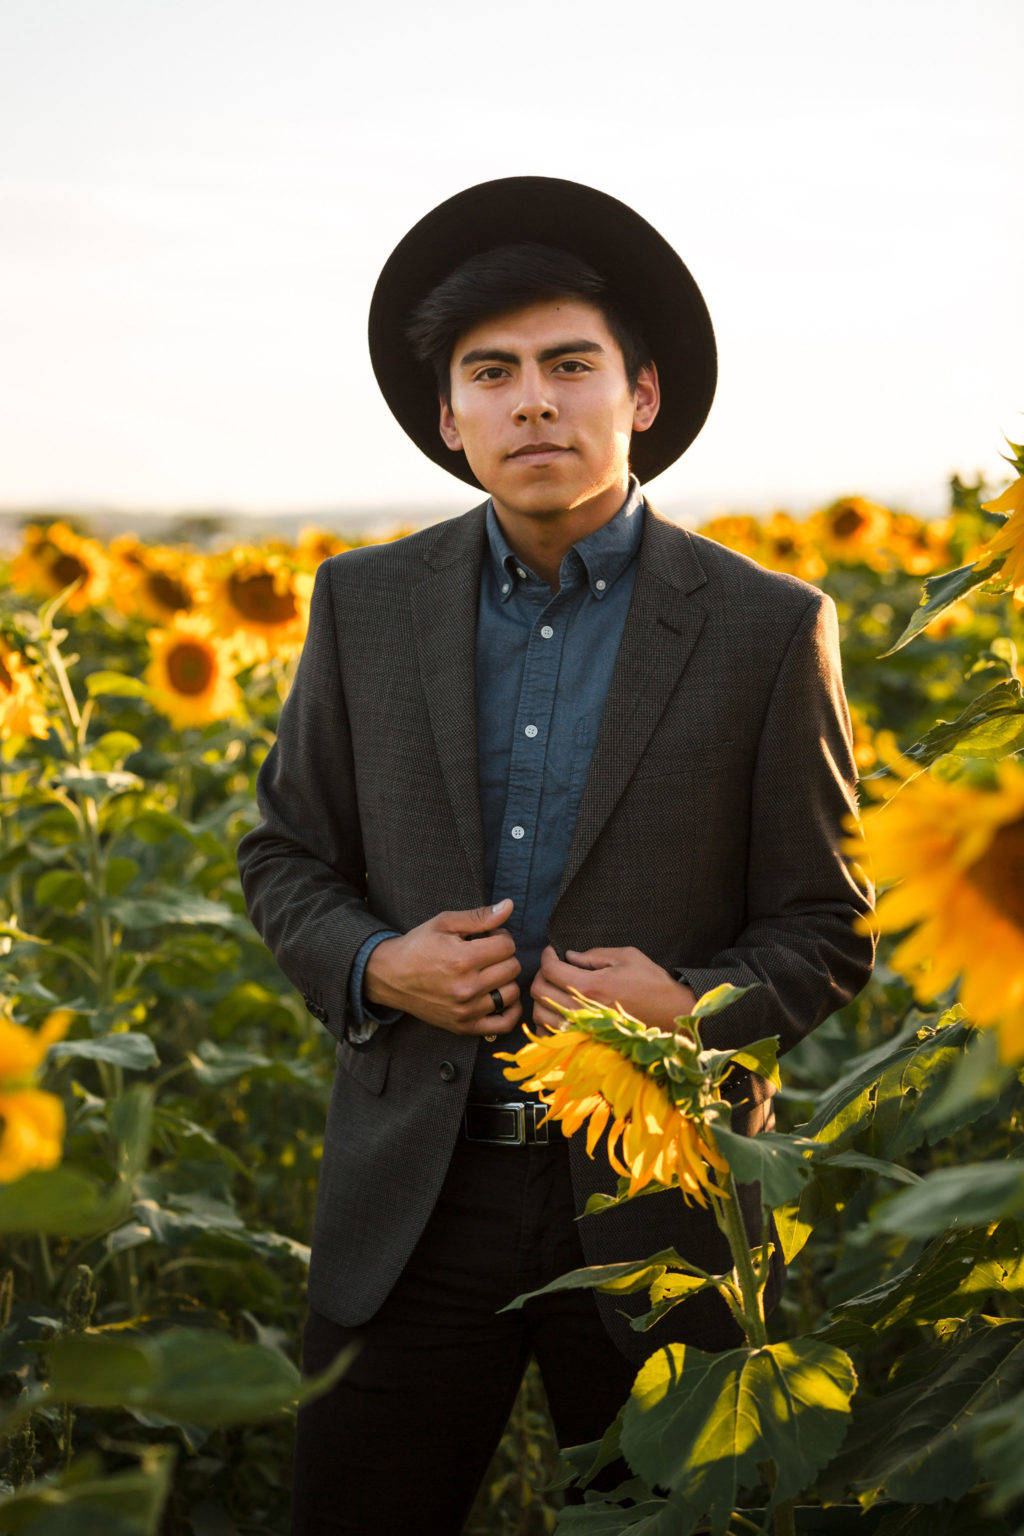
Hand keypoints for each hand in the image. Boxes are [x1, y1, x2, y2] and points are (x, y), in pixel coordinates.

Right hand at [365, 899, 521, 1035]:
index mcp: (463, 959)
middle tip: (488, 954)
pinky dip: (510, 1011)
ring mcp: (466, 1010)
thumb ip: (479, 916)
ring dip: (506, 980)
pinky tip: (500, 996)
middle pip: (512, 968)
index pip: (508, 946)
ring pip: (512, 993)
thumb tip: (509, 905)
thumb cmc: (419, 946)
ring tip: (490, 973)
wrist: (391, 977)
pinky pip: (504, 1025)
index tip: (488, 938)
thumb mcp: (444, 923)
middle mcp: (467, 987)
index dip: (501, 937)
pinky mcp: (464, 1026)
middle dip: (504, 956)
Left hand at [531, 944, 696, 1033]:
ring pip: (539, 1013)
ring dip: (541, 997)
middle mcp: (581, 1010)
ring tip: (554, 987)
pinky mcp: (583, 1042)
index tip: (552, 951)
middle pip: (539, 990)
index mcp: (591, 986)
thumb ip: (593, 955)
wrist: (671, 1016)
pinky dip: (545, 1021)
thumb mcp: (627, 957)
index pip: (550, 969)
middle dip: (541, 973)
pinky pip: (548, 1035)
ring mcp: (580, 1029)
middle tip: (553, 967)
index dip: (547, 956)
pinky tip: (556, 1010)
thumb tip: (569, 956)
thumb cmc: (651, 983)